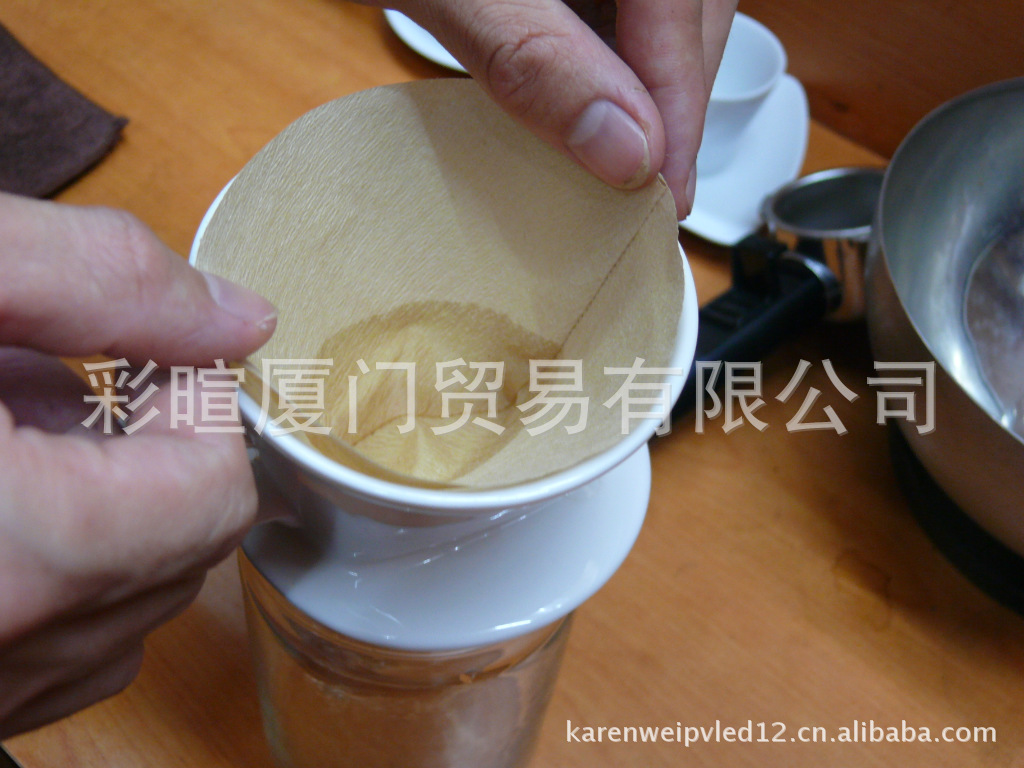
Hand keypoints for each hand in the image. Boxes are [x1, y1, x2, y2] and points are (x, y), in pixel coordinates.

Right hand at [0, 192, 275, 737]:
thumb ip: (98, 279)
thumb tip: (245, 321)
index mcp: (21, 552)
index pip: (219, 488)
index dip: (195, 402)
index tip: (139, 353)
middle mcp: (13, 651)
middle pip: (184, 545)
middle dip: (151, 446)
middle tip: (61, 375)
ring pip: (126, 599)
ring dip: (103, 501)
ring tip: (9, 422)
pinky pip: (59, 641)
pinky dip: (53, 561)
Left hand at [373, 0, 737, 216]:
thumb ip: (535, 60)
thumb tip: (621, 148)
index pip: (682, 17)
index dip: (679, 112)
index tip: (664, 190)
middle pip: (690, 20)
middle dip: (670, 108)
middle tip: (645, 191)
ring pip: (668, 19)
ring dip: (646, 89)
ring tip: (621, 158)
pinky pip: (627, 11)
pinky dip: (614, 61)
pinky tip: (589, 102)